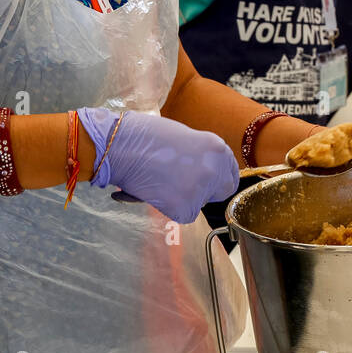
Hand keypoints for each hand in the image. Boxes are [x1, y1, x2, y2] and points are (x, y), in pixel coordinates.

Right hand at [78, 109, 238, 223]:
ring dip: (183, 198)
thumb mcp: (186, 138)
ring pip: (199, 204)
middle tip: (184, 185)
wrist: (120, 146)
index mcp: (218, 148)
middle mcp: (215, 169)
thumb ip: (202, 156)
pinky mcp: (185, 208)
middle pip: (222, 191)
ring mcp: (201, 189)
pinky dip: (170, 208)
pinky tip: (156, 192)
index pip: (231, 174)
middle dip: (207, 191)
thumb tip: (205, 170)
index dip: (218, 178)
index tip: (206, 180)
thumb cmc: (145, 137)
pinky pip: (183, 215)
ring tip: (161, 181)